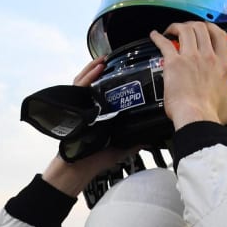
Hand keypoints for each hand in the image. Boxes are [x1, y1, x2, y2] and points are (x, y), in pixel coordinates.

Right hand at [40, 57, 142, 196]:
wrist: (80, 167)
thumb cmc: (96, 158)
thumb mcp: (121, 147)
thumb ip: (135, 140)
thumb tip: (151, 136)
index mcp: (100, 113)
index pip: (107, 91)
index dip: (114, 80)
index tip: (127, 71)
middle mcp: (90, 107)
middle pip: (96, 82)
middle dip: (104, 69)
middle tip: (116, 58)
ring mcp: (81, 105)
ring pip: (86, 79)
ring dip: (95, 67)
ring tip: (106, 58)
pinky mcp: (74, 106)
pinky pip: (79, 86)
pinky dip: (88, 75)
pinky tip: (98, 68)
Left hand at [149, 22, 226, 129]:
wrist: (196, 118)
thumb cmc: (211, 114)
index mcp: (221, 65)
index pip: (219, 35)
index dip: (210, 27)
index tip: (204, 29)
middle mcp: (207, 57)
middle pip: (200, 28)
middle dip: (191, 25)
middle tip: (184, 30)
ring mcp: (190, 58)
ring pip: (185, 30)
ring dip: (176, 27)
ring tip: (170, 31)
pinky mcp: (174, 63)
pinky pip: (165, 43)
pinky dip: (158, 38)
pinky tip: (154, 36)